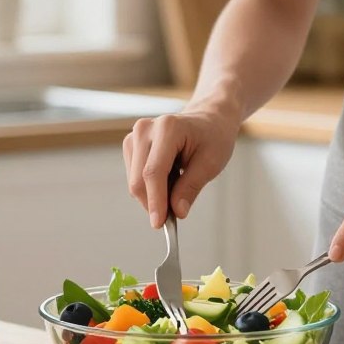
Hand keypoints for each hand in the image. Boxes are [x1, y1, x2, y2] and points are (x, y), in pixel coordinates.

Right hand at [123, 101, 238, 227]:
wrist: (208, 120)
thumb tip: (177, 212)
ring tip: (178, 184)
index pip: (154, 172)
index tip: (159, 224)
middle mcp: (145, 129)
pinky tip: (169, 178)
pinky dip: (150, 187)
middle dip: (154, 203)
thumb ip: (191, 187)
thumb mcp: (211, 163)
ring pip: (134, 181)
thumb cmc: (212, 138)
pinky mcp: (130, 145)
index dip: (155, 201)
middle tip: (174, 215)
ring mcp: (134, 136)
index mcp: (168, 128)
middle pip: (139, 179)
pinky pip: (134, 177)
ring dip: (153, 195)